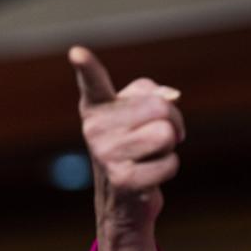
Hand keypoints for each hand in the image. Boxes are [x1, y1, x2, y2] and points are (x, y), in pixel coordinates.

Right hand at [70, 46, 183, 246]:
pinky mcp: (123, 180)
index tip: (77, 53)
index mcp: (97, 107)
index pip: (93, 82)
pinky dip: (169, 167)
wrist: (124, 197)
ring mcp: (106, 155)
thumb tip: (170, 96)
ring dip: (170, 146)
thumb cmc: (135, 145)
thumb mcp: (140, 114)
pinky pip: (170, 163)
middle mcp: (95, 128)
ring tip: (151, 154)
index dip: (87, 67)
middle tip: (160, 135)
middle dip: (173, 121)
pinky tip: (150, 174)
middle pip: (161, 108)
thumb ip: (153, 93)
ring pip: (166, 135)